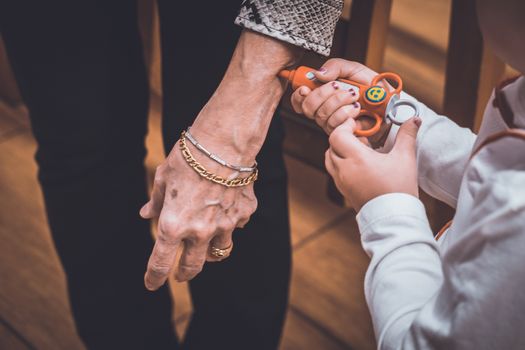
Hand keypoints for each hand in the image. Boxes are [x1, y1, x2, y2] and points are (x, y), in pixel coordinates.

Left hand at [140, 137, 256, 287]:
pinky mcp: (243, 213)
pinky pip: (236, 225)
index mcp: (174, 225)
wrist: (223, 143)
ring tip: (206, 245)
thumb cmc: (188, 157)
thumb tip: (146, 214)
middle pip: (193, 266)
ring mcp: (225, 225)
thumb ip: (157, 201)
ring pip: (219, 251)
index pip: (160, 262)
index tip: (151, 284)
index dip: (153, 277)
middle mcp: (200, 231)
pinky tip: (226, 207)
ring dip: (210, 252)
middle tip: (181, 274)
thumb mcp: (163, 178)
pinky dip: (230, 222)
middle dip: (184, 273)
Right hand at [290, 58, 390, 141]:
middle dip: (323, 95)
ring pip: (322, 116)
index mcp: (323, 95)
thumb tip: (318, 74)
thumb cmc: (373, 87)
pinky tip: (357, 109)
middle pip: (308, 108)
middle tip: (341, 87)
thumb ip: (336, 67)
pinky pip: (336, 125)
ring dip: (339, 103)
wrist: (390, 103)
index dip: (298, 95)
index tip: (306, 88)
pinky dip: (347, 114)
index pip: (300, 100)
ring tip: (355, 97)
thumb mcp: (354, 69)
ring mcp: (333, 123)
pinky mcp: (343, 133)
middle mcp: (325, 110)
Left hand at [325, 116, 420, 211]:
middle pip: (332, 145)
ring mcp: (341, 181)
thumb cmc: (398, 189)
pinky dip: (342, 163)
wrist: (393, 217)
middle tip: (361, 137)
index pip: (337, 135)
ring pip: (330, 159)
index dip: (345, 126)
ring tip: (360, 151)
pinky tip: (361, 165)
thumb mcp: (405, 158)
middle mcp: (344, 169)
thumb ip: (407, 136)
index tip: (357, 124)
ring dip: (340, 150)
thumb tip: (413, 120)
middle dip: (344, 137)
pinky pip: (335, 171)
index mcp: (356, 158)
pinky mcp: (343, 190)